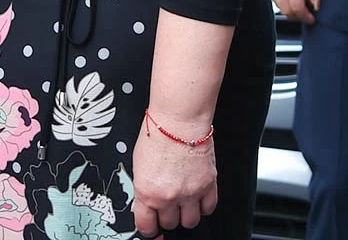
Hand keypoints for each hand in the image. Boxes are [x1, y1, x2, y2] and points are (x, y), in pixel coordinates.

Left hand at [132, 108, 217, 236]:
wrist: (178, 121)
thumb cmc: (156, 135)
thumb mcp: (138, 166)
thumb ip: (142, 189)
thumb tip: (143, 206)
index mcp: (147, 192)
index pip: (146, 226)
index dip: (148, 227)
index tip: (150, 225)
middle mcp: (169, 196)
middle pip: (170, 224)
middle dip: (167, 216)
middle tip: (166, 204)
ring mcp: (190, 193)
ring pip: (190, 221)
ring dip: (186, 214)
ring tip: (182, 201)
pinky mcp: (208, 186)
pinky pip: (209, 208)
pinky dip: (203, 205)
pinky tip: (197, 196)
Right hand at [269, 0, 321, 24]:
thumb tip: (315, 5)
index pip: (297, 9)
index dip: (306, 17)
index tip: (312, 19)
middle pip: (286, 10)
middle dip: (297, 16)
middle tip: (307, 16)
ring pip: (278, 4)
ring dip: (289, 9)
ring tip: (300, 7)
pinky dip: (281, 0)